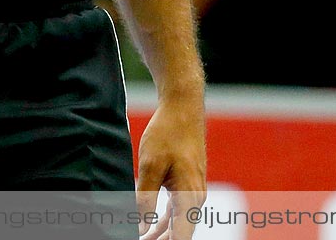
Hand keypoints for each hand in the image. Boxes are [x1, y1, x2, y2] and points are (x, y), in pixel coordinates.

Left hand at [136, 94, 206, 239]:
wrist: (183, 109)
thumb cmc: (167, 134)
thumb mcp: (150, 166)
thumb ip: (145, 199)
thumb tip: (140, 227)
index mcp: (189, 196)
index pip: (181, 237)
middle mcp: (196, 197)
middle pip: (180, 233)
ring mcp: (193, 190)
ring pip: (179, 223)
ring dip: (161, 234)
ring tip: (142, 239)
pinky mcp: (187, 183)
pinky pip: (178, 210)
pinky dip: (164, 221)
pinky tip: (150, 226)